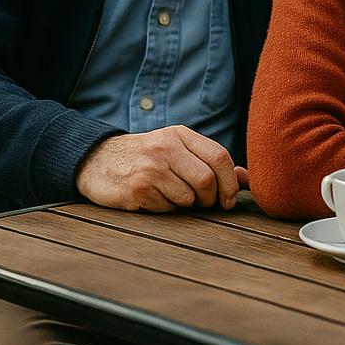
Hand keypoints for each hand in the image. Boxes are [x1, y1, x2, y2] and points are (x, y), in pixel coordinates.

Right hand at [75, 125, 242, 211]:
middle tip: (204, 204)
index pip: (220, 156)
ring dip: (187, 205)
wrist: (96, 160)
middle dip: (211, 199)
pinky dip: (166, 210)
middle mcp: (166, 148)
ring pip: (188, 198)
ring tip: (173, 197)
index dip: (230, 182)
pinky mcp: (136, 189)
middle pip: (207, 180)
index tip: (229, 199)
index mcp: (181, 135)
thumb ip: (211, 161)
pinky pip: (166, 209)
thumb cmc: (146, 156)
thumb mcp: (178, 149)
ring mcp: (150, 169)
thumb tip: (248, 179)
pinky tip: (154, 199)